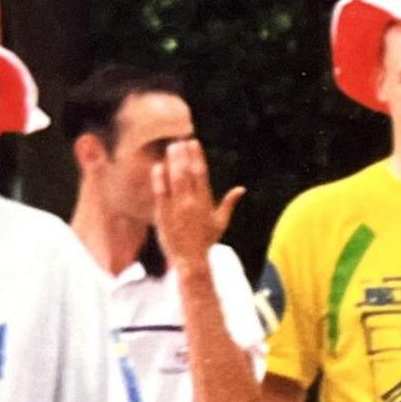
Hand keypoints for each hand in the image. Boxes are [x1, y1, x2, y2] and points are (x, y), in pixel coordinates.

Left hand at [152, 139, 244, 268]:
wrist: (190, 260)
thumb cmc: (205, 241)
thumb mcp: (220, 223)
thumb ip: (229, 203)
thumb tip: (241, 189)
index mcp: (205, 203)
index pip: (201, 174)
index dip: (197, 156)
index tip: (193, 143)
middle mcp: (192, 203)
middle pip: (187, 173)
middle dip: (183, 154)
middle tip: (179, 140)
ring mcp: (176, 208)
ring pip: (174, 179)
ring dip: (173, 161)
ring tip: (171, 148)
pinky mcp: (163, 214)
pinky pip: (160, 192)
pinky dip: (160, 178)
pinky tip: (159, 166)